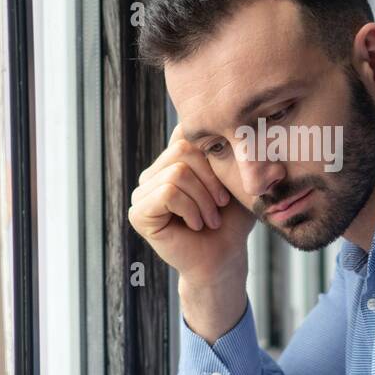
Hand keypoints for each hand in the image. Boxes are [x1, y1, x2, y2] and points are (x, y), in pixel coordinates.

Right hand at [128, 123, 254, 285]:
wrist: (224, 257)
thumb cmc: (232, 219)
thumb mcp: (236, 177)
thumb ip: (228, 148)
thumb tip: (232, 116)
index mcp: (173, 158)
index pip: (188, 132)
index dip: (213, 155)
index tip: (228, 183)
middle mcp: (154, 171)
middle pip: (183, 150)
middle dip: (211, 180)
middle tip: (221, 206)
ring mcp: (142, 192)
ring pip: (178, 172)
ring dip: (203, 200)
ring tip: (210, 219)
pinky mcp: (138, 212)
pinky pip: (168, 192)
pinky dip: (190, 209)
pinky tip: (196, 224)